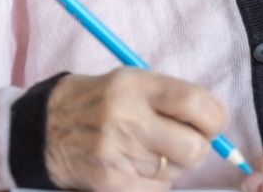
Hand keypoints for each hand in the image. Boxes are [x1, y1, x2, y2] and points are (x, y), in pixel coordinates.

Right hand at [45, 69, 226, 191]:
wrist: (45, 128)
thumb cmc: (99, 102)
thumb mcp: (132, 81)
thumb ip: (173, 97)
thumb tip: (217, 122)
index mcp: (136, 86)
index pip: (194, 102)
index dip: (216, 117)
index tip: (214, 123)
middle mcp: (127, 118)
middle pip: (194, 147)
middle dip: (199, 148)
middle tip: (186, 142)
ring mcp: (118, 153)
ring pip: (177, 173)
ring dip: (174, 166)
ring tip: (150, 151)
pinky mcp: (111, 182)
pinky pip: (158, 190)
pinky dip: (156, 183)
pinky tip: (138, 168)